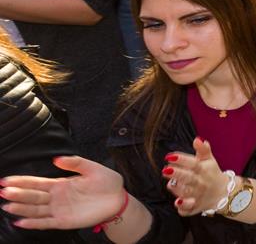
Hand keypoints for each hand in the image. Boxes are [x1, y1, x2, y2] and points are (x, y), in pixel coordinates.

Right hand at [0, 155, 128, 229]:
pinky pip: (46, 223)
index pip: (36, 182)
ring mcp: (59, 210)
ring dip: (21, 208)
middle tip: (3, 192)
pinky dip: (33, 223)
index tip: (6, 180)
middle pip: (32, 196)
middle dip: (17, 194)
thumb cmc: (107, 182)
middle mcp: (55, 198)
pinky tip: (20, 221)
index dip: (21, 181)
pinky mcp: (64, 221)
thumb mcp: (93, 168)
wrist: (119, 199)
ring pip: (35, 210)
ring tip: (7, 205)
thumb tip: (56, 158)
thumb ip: (75, 163)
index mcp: (60, 184)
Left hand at [164, 137, 225, 215]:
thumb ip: (203, 150)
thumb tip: (197, 139)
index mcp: (203, 170)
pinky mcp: (194, 207)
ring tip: (170, 184)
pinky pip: (188, 209)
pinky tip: (178, 203)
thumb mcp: (209, 160)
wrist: (224, 193)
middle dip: (178, 174)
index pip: (193, 164)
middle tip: (165, 170)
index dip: (182, 160)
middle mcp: (200, 183)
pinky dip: (184, 208)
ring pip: (187, 193)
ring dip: (179, 190)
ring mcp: (198, 196)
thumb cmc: (211, 174)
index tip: (169, 156)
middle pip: (189, 178)